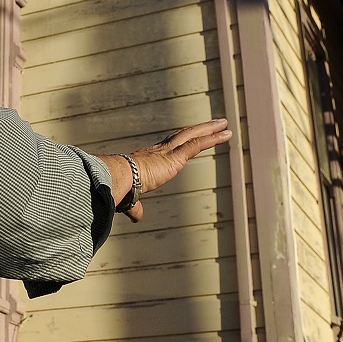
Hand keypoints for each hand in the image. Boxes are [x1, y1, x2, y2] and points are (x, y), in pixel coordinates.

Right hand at [102, 119, 230, 222]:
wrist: (116, 180)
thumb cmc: (118, 189)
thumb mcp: (130, 199)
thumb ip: (136, 207)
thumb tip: (136, 218)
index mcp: (149, 159)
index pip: (169, 147)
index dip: (180, 141)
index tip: (190, 137)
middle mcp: (160, 151)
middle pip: (183, 135)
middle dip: (199, 129)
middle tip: (214, 124)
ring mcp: (168, 152)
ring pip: (192, 136)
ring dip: (210, 129)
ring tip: (225, 124)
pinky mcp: (175, 157)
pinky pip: (197, 144)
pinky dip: (213, 138)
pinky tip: (226, 133)